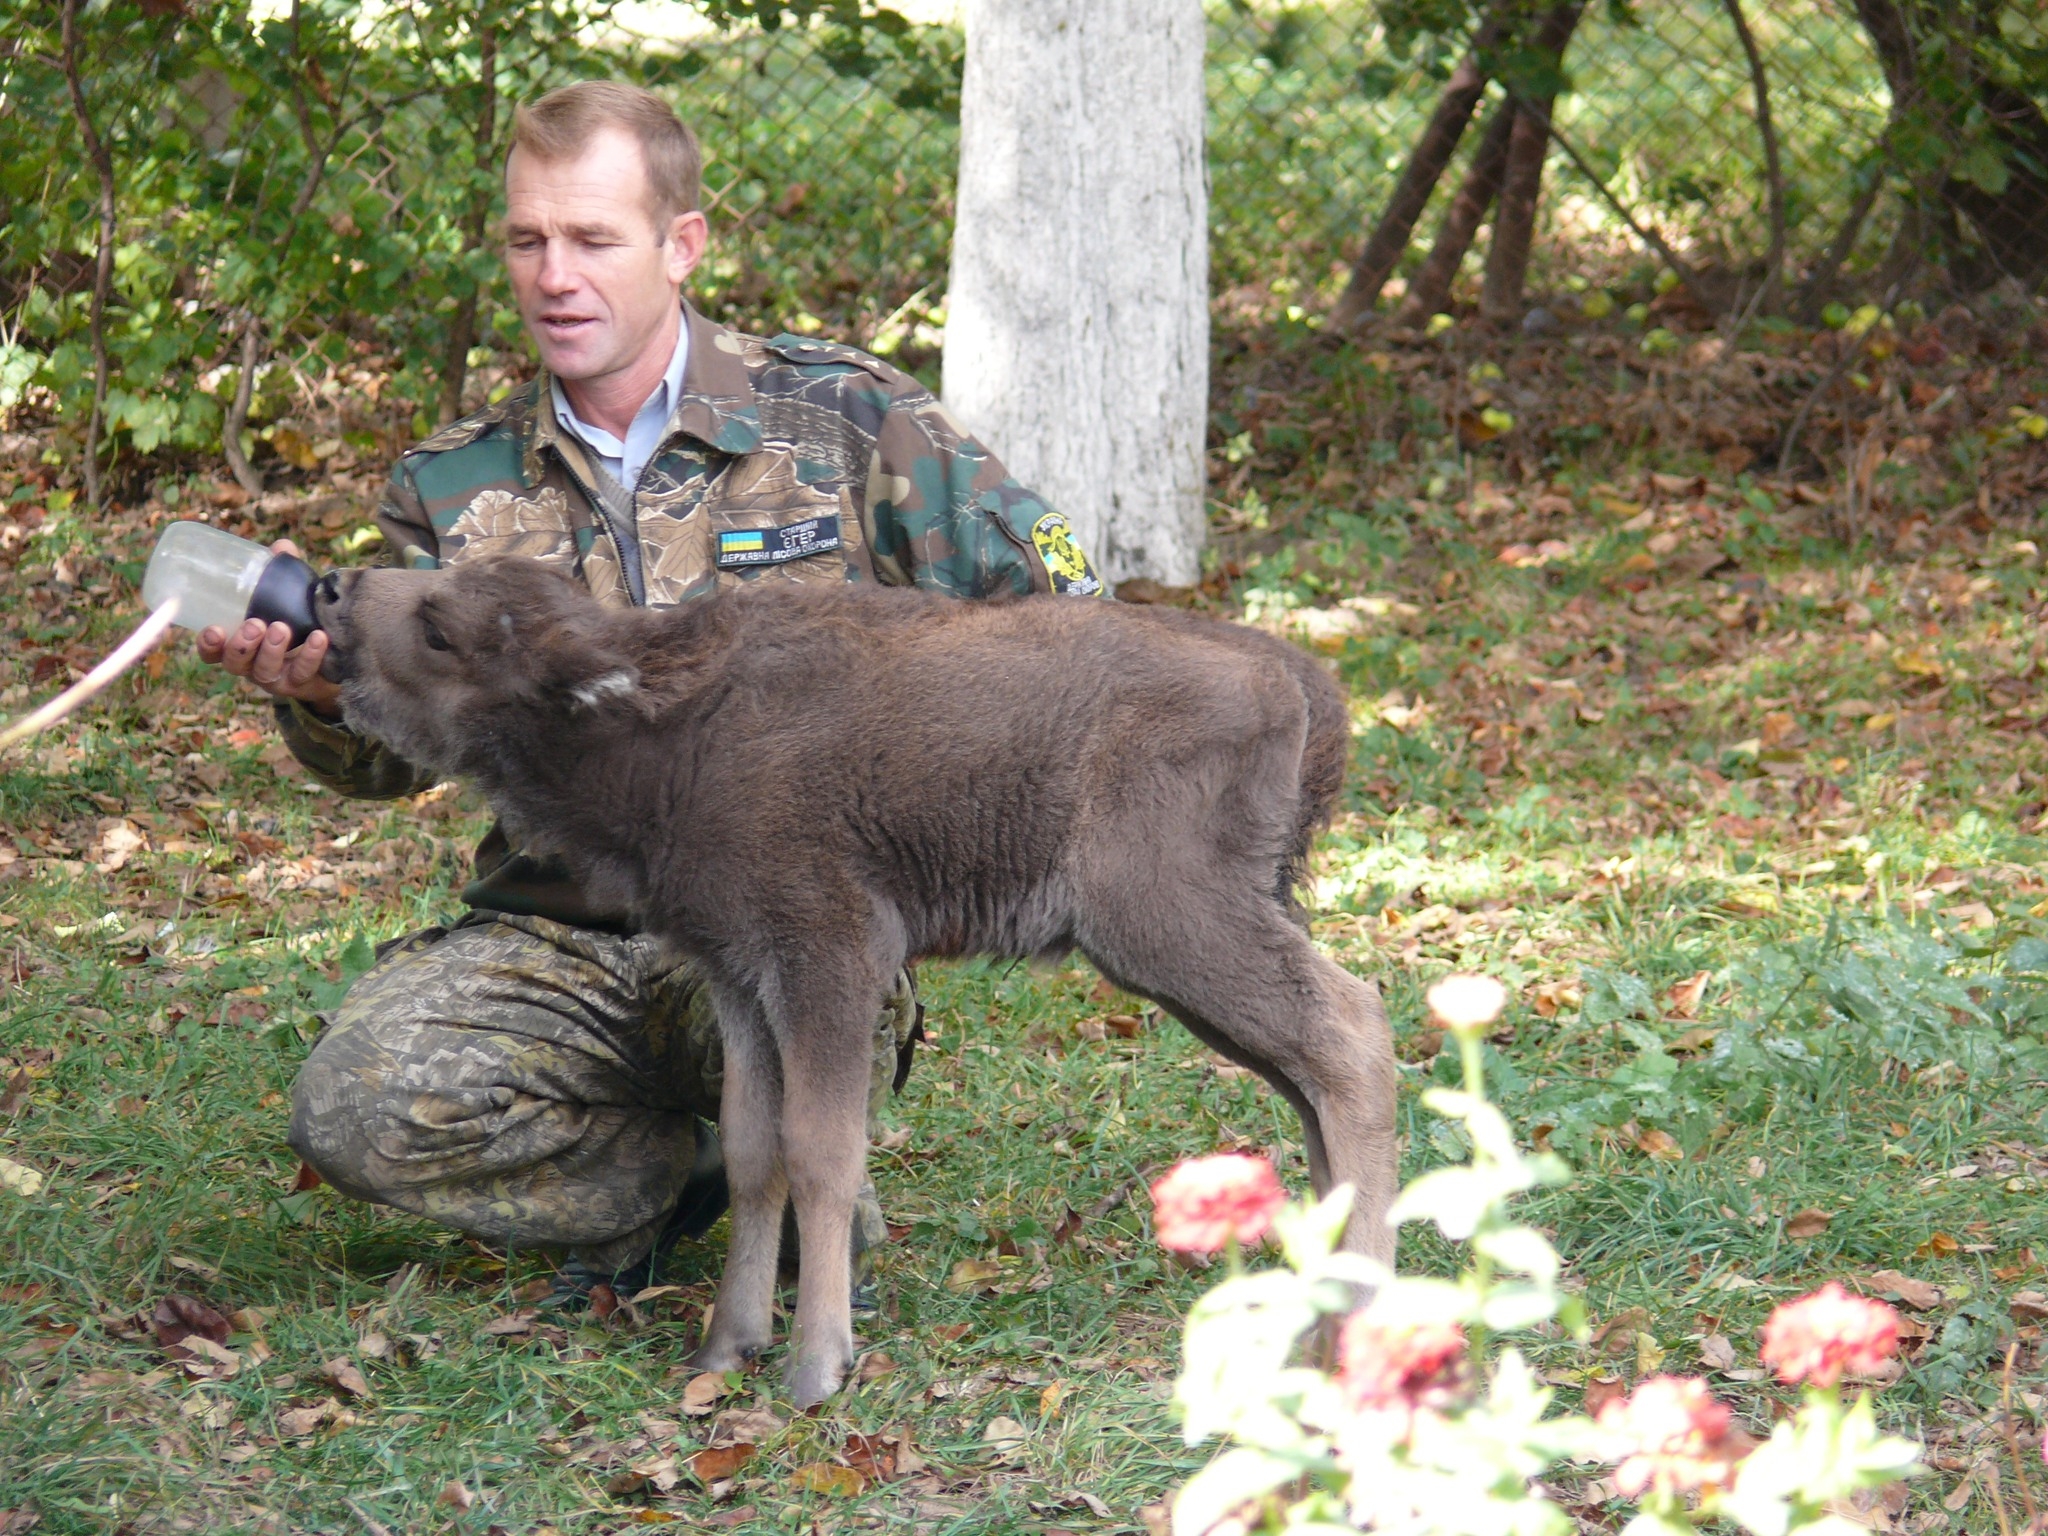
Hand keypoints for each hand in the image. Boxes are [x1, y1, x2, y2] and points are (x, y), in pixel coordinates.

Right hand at [193, 539, 343, 717]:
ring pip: (264, 671)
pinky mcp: (302, 684)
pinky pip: (303, 673)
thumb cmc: (299, 622)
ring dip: (271, 649)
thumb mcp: (288, 598)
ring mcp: (276, 677)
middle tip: (255, 624)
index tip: (213, 629)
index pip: (212, 651)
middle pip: (234, 663)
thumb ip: (281, 574)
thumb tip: (280, 548)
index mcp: (239, 645)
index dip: (208, 644)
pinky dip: (312, 655)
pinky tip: (320, 636)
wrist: (336, 656)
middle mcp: (252, 665)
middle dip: (241, 644)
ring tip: (281, 627)